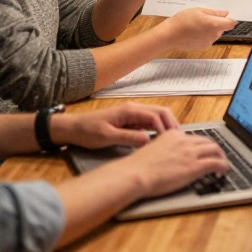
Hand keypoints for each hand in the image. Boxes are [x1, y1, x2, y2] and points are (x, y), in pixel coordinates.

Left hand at [50, 103, 179, 149]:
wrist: (73, 129)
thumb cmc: (87, 131)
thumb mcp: (106, 137)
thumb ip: (128, 138)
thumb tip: (148, 140)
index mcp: (129, 110)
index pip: (154, 116)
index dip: (164, 128)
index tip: (169, 142)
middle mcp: (133, 109)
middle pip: (160, 112)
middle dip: (171, 124)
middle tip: (178, 139)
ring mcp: (132, 114)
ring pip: (156, 116)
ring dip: (165, 126)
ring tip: (172, 141)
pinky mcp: (129, 121)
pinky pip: (148, 122)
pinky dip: (157, 129)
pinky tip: (159, 140)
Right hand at [119, 129, 229, 198]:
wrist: (135, 174)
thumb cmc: (137, 167)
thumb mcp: (151, 151)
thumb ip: (163, 150)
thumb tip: (167, 158)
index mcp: (172, 135)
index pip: (194, 137)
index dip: (201, 146)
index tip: (203, 152)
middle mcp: (184, 141)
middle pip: (208, 141)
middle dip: (214, 150)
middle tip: (217, 158)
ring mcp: (190, 153)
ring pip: (216, 150)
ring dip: (221, 158)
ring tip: (222, 166)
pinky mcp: (195, 166)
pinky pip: (217, 163)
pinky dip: (223, 167)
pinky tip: (222, 173)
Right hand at [154, 7, 237, 50]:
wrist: (169, 35)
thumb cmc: (183, 20)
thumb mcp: (198, 10)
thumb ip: (213, 12)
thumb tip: (225, 13)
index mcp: (215, 25)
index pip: (231, 23)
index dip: (230, 18)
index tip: (227, 13)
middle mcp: (214, 35)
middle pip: (223, 28)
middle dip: (218, 21)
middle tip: (206, 15)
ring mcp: (209, 42)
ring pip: (215, 33)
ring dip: (211, 28)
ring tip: (198, 22)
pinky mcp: (203, 47)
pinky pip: (209, 38)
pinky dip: (205, 34)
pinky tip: (195, 30)